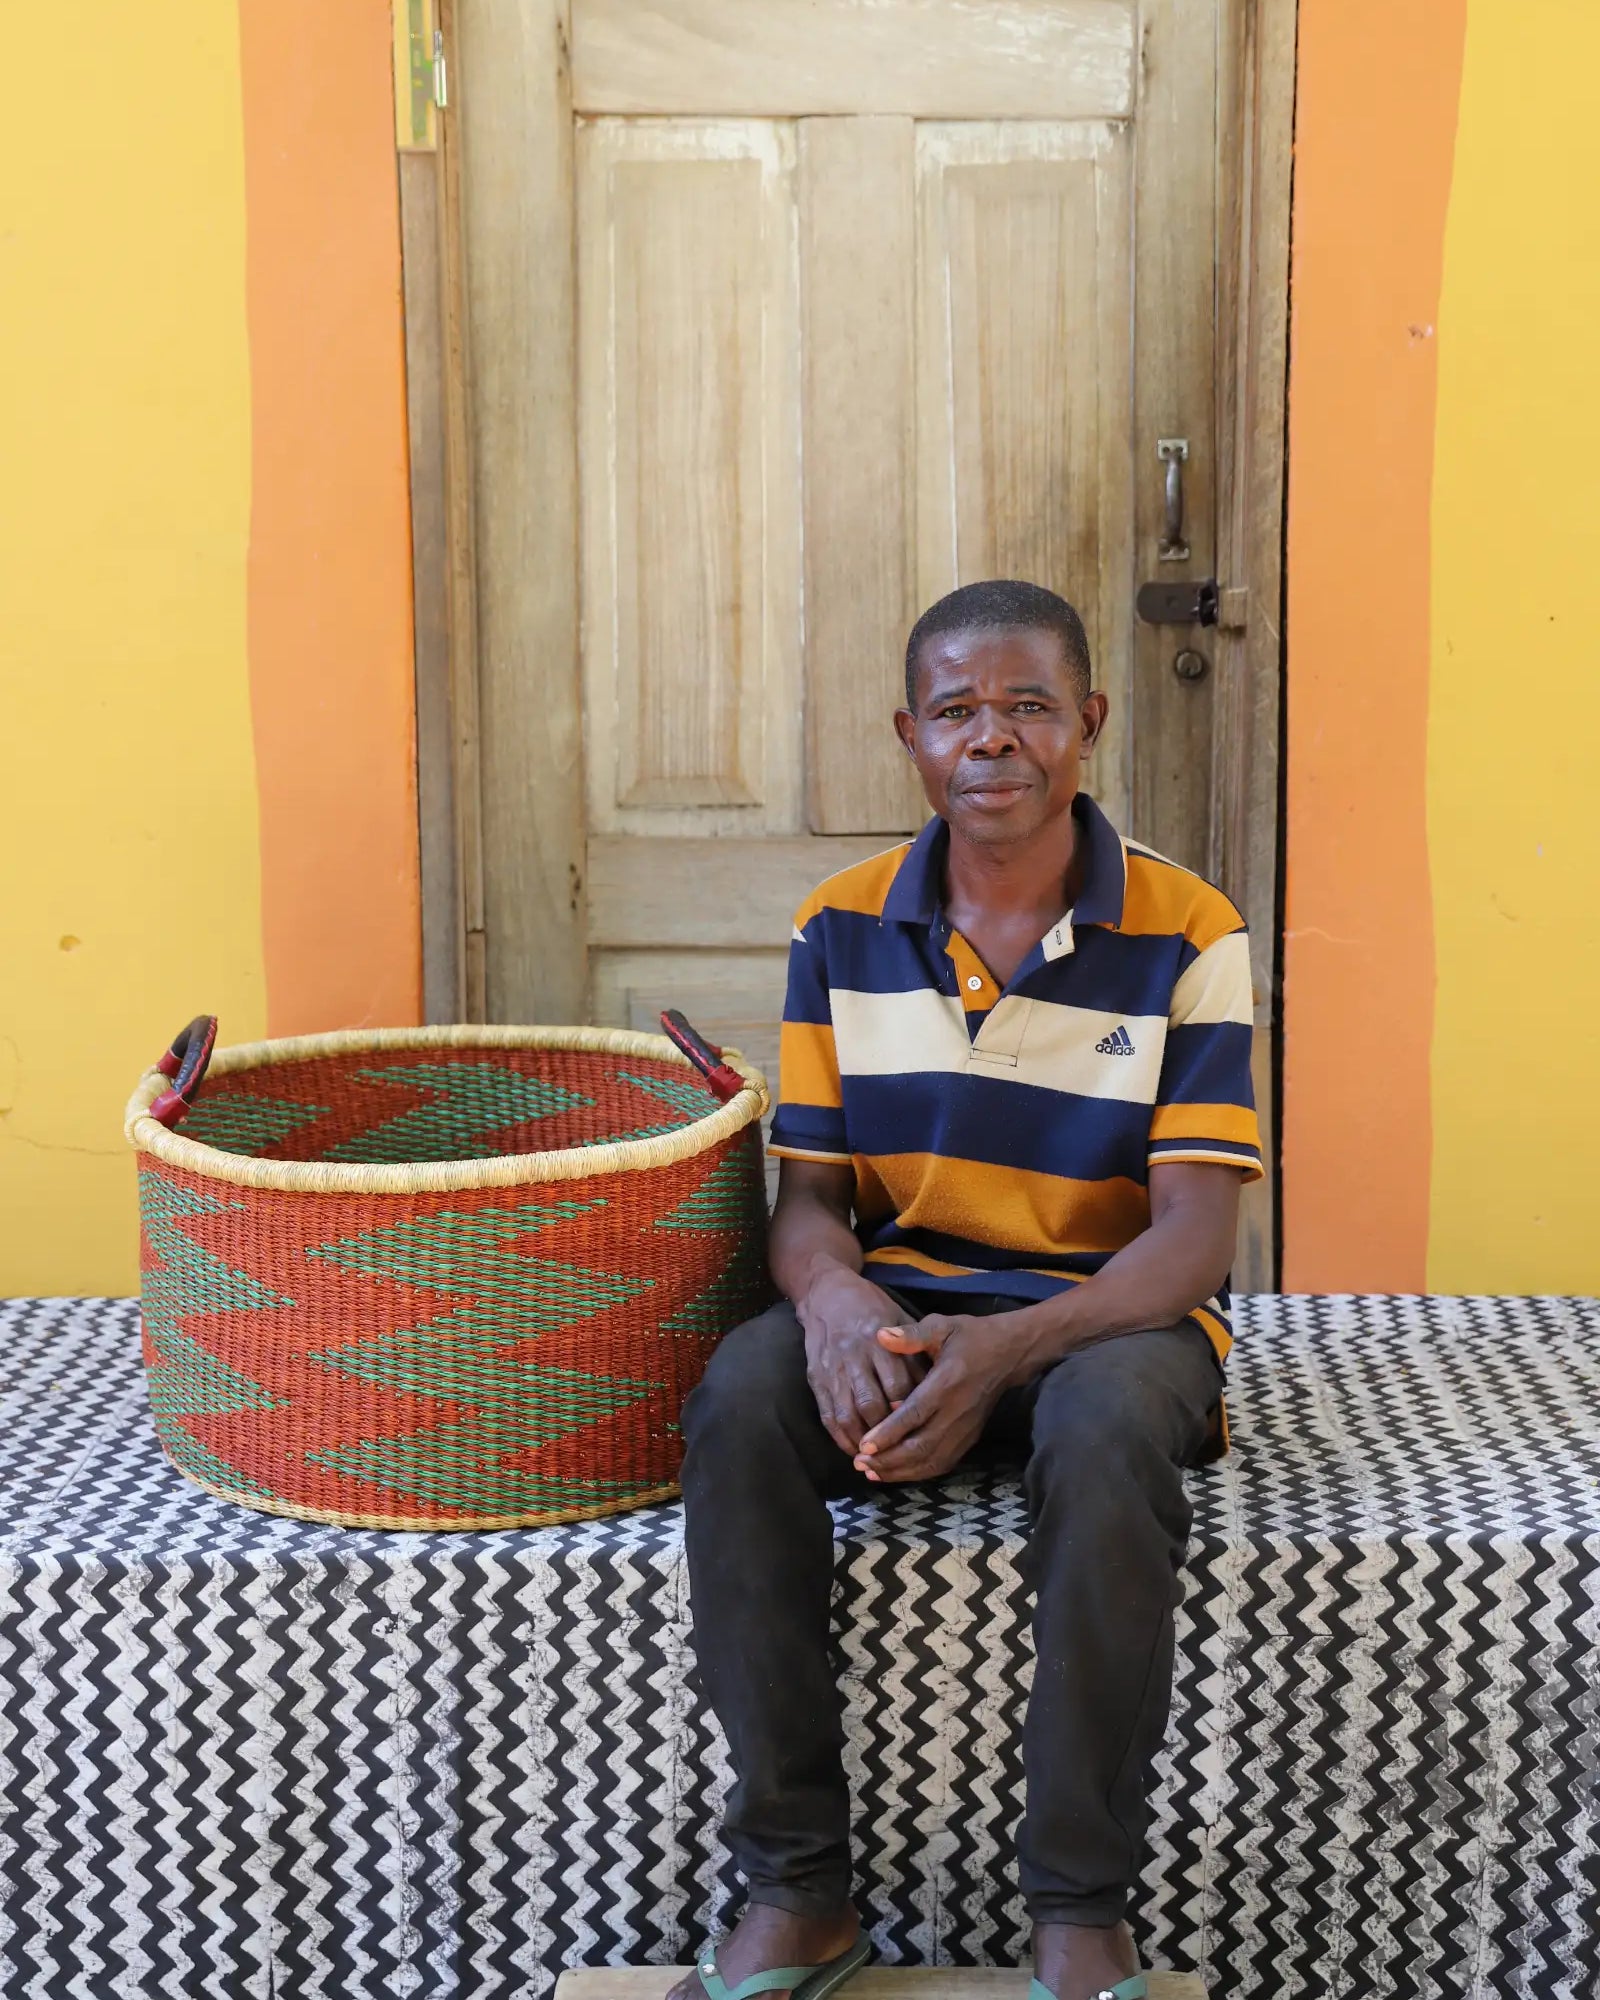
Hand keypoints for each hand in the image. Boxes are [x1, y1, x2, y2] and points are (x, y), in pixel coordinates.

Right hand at [796, 1266, 929, 1454]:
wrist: (826, 1293)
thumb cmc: (871, 1307)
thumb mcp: (899, 1317)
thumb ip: (913, 1350)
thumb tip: (931, 1385)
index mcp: (878, 1341)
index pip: (897, 1384)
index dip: (909, 1410)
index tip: (921, 1428)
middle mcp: (854, 1357)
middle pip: (871, 1404)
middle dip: (887, 1432)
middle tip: (903, 1451)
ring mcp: (832, 1370)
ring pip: (848, 1415)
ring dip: (863, 1442)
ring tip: (879, 1460)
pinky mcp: (817, 1379)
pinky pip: (828, 1415)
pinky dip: (841, 1437)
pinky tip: (854, 1450)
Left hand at [852, 1313, 1024, 1483]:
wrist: (1010, 1353)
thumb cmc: (971, 1337)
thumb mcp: (942, 1326)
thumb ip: (911, 1334)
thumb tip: (880, 1335)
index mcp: (947, 1383)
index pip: (915, 1414)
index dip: (889, 1433)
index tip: (864, 1445)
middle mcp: (957, 1411)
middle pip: (921, 1446)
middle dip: (888, 1459)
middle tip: (859, 1462)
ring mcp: (966, 1429)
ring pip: (932, 1461)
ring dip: (901, 1471)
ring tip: (871, 1471)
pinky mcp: (970, 1438)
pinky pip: (943, 1463)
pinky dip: (918, 1472)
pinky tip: (896, 1472)